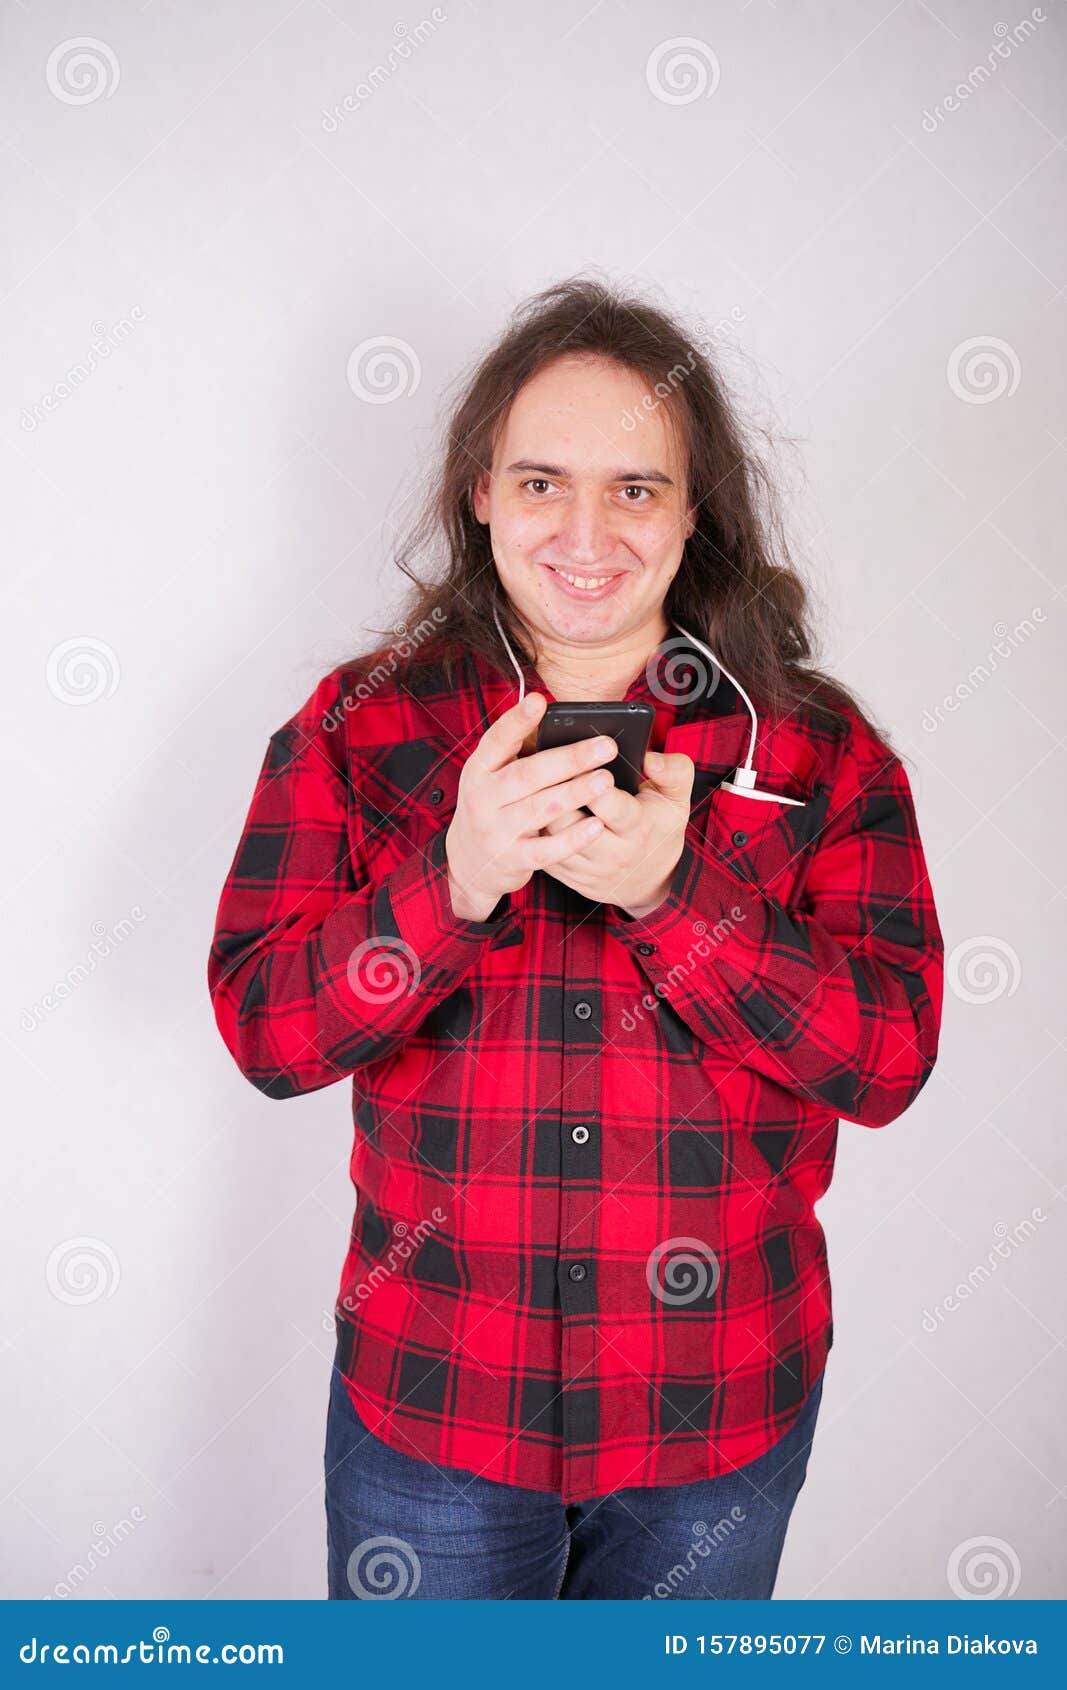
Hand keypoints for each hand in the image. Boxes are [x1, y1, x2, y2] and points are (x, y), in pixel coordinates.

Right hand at [444, 693, 619, 920]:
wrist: (467, 862)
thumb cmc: (492, 807)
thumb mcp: (492, 777)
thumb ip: (519, 754)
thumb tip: (563, 723)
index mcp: (479, 769)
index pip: (497, 740)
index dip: (518, 721)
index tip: (540, 701)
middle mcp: (483, 798)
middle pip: (529, 774)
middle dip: (570, 759)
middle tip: (607, 746)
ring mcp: (496, 830)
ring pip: (541, 809)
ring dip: (576, 792)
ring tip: (606, 779)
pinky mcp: (512, 859)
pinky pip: (547, 849)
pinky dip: (573, 838)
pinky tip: (596, 826)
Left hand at [540, 747, 694, 916]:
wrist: (654, 880)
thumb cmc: (661, 827)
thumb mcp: (677, 798)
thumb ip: (673, 770)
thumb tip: (650, 758)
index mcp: (638, 828)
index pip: (610, 805)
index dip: (591, 781)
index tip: (580, 759)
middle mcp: (613, 853)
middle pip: (571, 823)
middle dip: (558, 795)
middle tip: (545, 767)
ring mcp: (588, 869)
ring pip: (551, 839)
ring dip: (541, 812)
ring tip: (536, 784)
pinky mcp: (569, 877)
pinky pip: (542, 852)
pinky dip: (535, 829)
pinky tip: (533, 808)